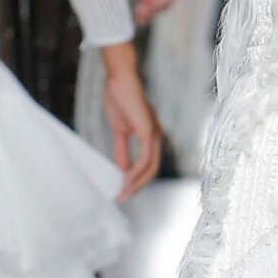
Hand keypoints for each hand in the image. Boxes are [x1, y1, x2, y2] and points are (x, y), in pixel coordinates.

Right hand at [102, 39, 163, 199]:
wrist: (119, 79)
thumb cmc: (119, 99)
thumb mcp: (119, 131)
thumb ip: (122, 150)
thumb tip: (122, 169)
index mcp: (152, 137)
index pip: (149, 166)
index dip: (137, 181)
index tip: (123, 191)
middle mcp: (158, 137)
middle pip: (152, 171)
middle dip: (137, 187)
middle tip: (123, 198)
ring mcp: (154, 134)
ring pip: (149, 168)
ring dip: (135, 184)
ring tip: (122, 194)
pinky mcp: (147, 131)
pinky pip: (144, 158)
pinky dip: (134, 172)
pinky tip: (125, 180)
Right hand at [133, 0, 186, 24]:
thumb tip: (143, 0)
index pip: (158, 0)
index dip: (147, 10)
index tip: (136, 19)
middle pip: (163, 4)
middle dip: (150, 14)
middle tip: (137, 21)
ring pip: (168, 0)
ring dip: (154, 9)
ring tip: (141, 14)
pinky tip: (150, 3)